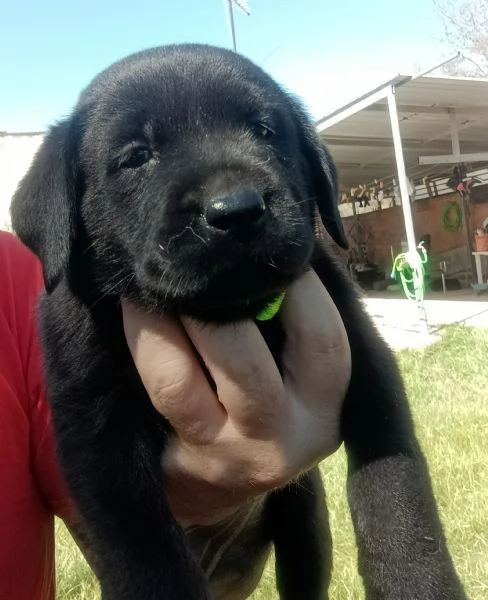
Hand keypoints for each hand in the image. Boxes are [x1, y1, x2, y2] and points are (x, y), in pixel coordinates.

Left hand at [122, 270, 350, 526]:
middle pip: (246, 364)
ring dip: (166, 319)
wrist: (226, 480)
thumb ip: (294, 321)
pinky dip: (146, 338)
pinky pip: (158, 388)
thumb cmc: (271, 402)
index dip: (295, 286)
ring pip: (183, 381)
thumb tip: (266, 251)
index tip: (265, 246)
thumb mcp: (299, 372)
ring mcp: (223, 453)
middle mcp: (281, 437)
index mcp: (325, 407)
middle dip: (216, 303)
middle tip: (198, 258)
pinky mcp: (180, 456)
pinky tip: (137, 306)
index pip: (320, 339)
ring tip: (155, 279)